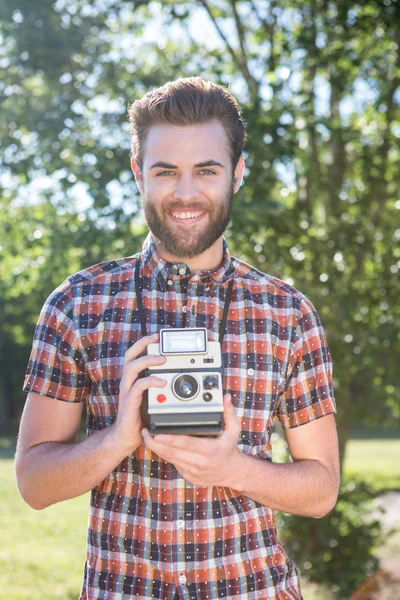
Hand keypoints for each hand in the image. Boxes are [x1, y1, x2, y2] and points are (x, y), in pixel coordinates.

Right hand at [111, 333, 166, 455]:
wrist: (126, 437)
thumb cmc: (141, 417)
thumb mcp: (153, 398)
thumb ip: (160, 387)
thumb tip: (179, 378)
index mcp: (133, 378)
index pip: (135, 354)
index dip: (145, 343)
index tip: (158, 335)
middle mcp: (128, 381)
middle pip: (130, 355)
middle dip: (143, 343)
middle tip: (157, 338)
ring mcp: (127, 391)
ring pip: (132, 367)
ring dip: (148, 360)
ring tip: (163, 359)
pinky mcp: (129, 402)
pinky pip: (138, 386)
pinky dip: (151, 381)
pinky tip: (162, 382)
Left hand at [142, 394, 242, 486]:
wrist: (232, 473)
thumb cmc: (230, 450)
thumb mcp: (233, 431)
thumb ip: (229, 413)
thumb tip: (225, 398)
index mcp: (209, 450)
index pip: (185, 443)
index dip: (168, 439)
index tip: (156, 434)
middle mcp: (199, 462)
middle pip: (171, 453)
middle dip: (155, 443)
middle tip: (145, 432)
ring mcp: (192, 471)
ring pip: (169, 459)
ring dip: (156, 449)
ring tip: (147, 437)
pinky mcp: (187, 476)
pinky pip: (172, 463)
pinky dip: (164, 454)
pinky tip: (158, 446)